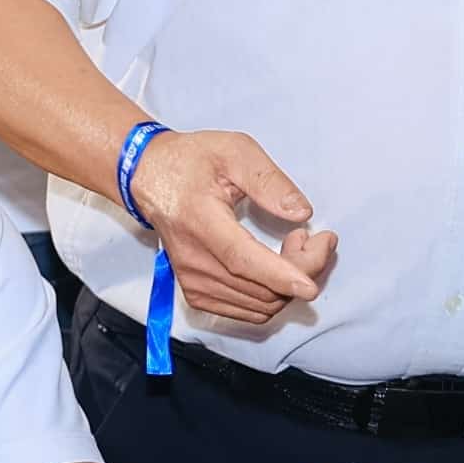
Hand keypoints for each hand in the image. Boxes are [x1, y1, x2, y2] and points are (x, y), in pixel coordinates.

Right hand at [130, 128, 336, 326]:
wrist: (150, 178)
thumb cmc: (191, 162)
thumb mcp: (234, 151)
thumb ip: (268, 181)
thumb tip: (300, 212)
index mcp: (201, 221)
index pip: (242, 260)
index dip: (280, 276)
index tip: (311, 283)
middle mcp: (195, 260)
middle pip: (260, 288)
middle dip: (302, 270)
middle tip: (314, 238)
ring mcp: (194, 281)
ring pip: (260, 305)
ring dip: (290, 283)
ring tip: (293, 245)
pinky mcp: (197, 293)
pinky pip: (248, 311)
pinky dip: (272, 295)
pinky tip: (274, 266)